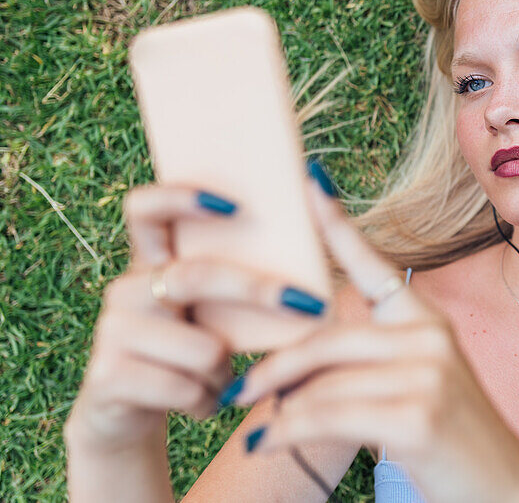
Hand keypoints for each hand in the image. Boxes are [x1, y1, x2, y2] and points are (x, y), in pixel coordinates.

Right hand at [65, 183, 329, 452]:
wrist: (129, 418)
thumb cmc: (188, 354)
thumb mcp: (207, 315)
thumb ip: (233, 280)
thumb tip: (312, 236)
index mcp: (149, 263)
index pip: (144, 208)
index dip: (181, 197)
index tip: (235, 205)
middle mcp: (125, 289)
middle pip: (195, 277)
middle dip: (259, 291)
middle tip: (309, 304)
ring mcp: (111, 330)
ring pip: (203, 348)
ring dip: (227, 372)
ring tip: (220, 379)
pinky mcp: (107, 375)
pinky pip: (186, 388)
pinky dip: (208, 402)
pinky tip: (200, 403)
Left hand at [227, 167, 518, 502]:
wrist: (505, 490)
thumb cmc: (453, 442)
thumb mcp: (417, 387)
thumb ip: (369, 363)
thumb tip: (294, 361)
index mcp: (427, 322)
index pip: (375, 265)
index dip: (337, 223)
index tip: (308, 180)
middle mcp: (431, 337)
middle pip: (326, 338)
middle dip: (274, 367)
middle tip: (238, 391)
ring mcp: (427, 374)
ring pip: (321, 383)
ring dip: (278, 409)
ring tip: (256, 429)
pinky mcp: (417, 416)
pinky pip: (326, 417)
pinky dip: (287, 433)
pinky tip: (266, 444)